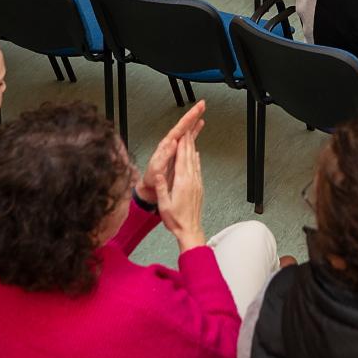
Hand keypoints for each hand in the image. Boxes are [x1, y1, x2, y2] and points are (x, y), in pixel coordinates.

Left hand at [138, 100, 206, 203]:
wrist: (149, 189)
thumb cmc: (151, 180)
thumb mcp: (156, 168)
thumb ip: (164, 156)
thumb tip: (173, 142)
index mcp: (166, 146)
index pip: (179, 128)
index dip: (189, 118)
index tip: (196, 110)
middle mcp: (170, 145)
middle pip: (183, 126)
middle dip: (193, 115)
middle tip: (202, 105)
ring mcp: (174, 149)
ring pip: (186, 131)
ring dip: (193, 122)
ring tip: (201, 113)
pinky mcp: (177, 154)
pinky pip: (187, 140)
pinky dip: (193, 132)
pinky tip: (197, 129)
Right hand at [154, 118, 207, 251]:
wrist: (190, 230)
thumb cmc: (175, 219)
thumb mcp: (164, 204)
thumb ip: (162, 187)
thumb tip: (158, 173)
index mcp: (182, 183)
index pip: (182, 159)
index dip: (182, 144)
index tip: (182, 132)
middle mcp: (192, 181)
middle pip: (190, 156)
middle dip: (188, 141)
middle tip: (188, 127)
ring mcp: (197, 184)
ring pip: (195, 161)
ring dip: (192, 148)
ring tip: (191, 137)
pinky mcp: (199, 188)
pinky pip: (198, 169)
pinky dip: (196, 159)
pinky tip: (196, 155)